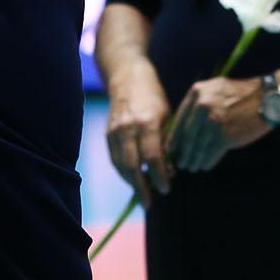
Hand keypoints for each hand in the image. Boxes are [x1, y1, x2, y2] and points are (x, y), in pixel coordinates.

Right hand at [104, 68, 172, 205]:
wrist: (127, 77)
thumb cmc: (154, 97)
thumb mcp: (168, 116)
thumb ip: (170, 143)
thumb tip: (172, 171)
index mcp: (147, 123)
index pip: (153, 158)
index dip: (159, 177)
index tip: (166, 189)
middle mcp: (128, 128)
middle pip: (132, 166)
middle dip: (141, 187)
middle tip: (150, 203)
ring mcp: (115, 131)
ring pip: (120, 165)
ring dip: (131, 183)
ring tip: (142, 195)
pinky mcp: (107, 133)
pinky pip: (114, 159)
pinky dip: (123, 172)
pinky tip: (132, 179)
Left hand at [166, 75, 273, 173]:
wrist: (268, 98)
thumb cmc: (242, 95)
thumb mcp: (215, 89)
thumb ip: (198, 104)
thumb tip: (183, 130)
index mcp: (196, 92)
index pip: (179, 119)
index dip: (174, 137)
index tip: (171, 149)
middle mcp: (201, 106)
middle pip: (186, 136)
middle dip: (182, 153)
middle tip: (180, 163)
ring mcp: (212, 122)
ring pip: (197, 147)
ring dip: (193, 160)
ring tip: (192, 167)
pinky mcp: (224, 136)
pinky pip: (210, 154)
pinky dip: (206, 162)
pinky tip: (205, 166)